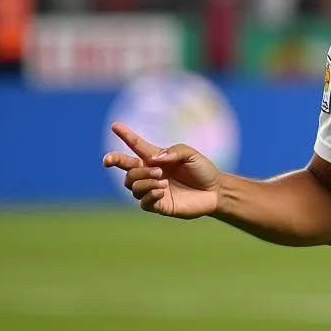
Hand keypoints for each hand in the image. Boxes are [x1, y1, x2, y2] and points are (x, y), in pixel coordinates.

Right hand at [103, 122, 220, 217]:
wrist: (216, 191)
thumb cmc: (203, 170)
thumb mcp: (192, 155)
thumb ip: (174, 151)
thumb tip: (154, 159)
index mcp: (156, 158)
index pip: (136, 145)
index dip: (125, 135)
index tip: (114, 125)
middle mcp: (151, 173)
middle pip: (126, 169)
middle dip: (121, 163)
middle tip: (157, 170)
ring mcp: (153, 189)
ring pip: (132, 186)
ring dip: (145, 182)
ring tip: (164, 182)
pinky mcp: (159, 205)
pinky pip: (143, 202)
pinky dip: (149, 195)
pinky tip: (162, 191)